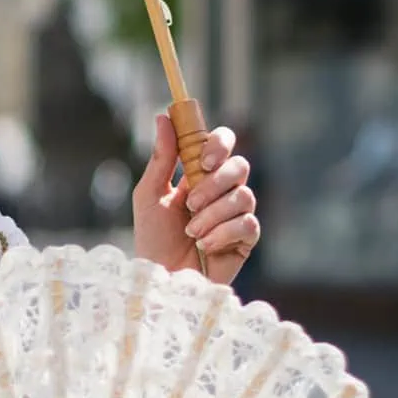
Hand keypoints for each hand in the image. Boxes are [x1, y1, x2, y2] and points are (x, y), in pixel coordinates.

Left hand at [132, 114, 258, 284]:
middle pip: (240, 166)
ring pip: (244, 196)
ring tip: (192, 232)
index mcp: (200, 174)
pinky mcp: (246, 239)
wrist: (162, 279)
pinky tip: (204, 245)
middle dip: (215, 183)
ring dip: (213, 214)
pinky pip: (248, 223)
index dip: (219, 144)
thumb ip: (160, 158)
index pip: (222, 143)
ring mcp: (237, 214)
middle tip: (191, 202)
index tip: (202, 160)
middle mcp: (222, 190)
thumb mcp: (149, 195)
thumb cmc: (152, 238)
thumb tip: (162, 117)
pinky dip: (223, 233)